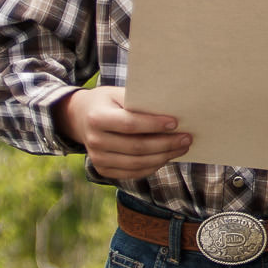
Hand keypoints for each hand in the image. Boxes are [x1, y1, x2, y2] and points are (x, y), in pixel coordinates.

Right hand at [57, 84, 191, 176]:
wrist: (80, 118)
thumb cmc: (107, 102)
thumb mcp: (118, 94)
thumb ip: (139, 103)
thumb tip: (172, 112)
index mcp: (97, 118)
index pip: (130, 124)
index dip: (153, 125)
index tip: (176, 123)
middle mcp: (94, 141)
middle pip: (136, 147)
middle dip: (165, 144)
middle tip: (186, 138)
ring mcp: (98, 159)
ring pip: (137, 163)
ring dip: (163, 157)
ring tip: (182, 148)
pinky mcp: (103, 170)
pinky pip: (133, 173)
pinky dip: (153, 166)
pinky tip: (166, 157)